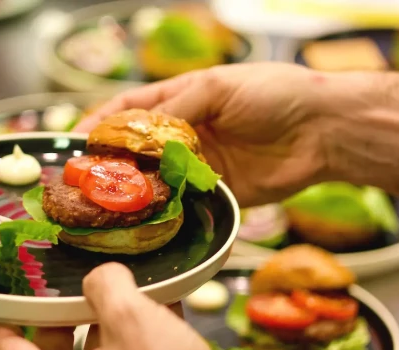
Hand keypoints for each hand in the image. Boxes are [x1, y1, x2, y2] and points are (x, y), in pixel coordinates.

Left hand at [0, 263, 233, 349]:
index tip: (3, 298)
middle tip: (77, 285)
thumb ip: (106, 285)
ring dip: (111, 320)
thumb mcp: (130, 319)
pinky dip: (137, 337)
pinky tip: (163, 309)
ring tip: (132, 290)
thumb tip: (103, 277)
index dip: (2, 319)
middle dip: (67, 311)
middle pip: (54, 348)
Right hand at [74, 62, 333, 207]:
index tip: (77, 139)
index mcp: (181, 100)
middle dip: (111, 162)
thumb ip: (177, 108)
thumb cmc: (273, 93)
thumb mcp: (218, 87)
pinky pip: (183, 201)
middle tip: (86, 179)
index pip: (130, 110)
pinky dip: (165, 208)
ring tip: (107, 201)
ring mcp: (198, 164)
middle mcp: (184, 134)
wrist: (321, 131)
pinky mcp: (215, 191)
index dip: (102, 123)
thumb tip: (140, 130)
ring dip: (133, 189)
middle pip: (137, 149)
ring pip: (155, 178)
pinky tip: (146, 214)